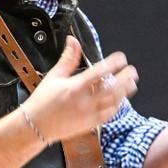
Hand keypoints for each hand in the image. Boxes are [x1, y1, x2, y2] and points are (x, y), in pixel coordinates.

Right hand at [22, 36, 137, 142]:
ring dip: (125, 91)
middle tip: (132, 70)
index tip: (121, 58)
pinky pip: (110, 114)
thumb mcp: (54, 77)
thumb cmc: (42, 102)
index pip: (100, 72)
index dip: (114, 63)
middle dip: (125, 78)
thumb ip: (68, 59)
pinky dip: (118, 105)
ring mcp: (89, 114)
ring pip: (114, 101)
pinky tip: (121, 99)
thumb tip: (73, 41)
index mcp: (75, 87)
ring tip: (131, 83)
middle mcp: (85, 101)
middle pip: (112, 88)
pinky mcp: (91, 124)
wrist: (35, 126)